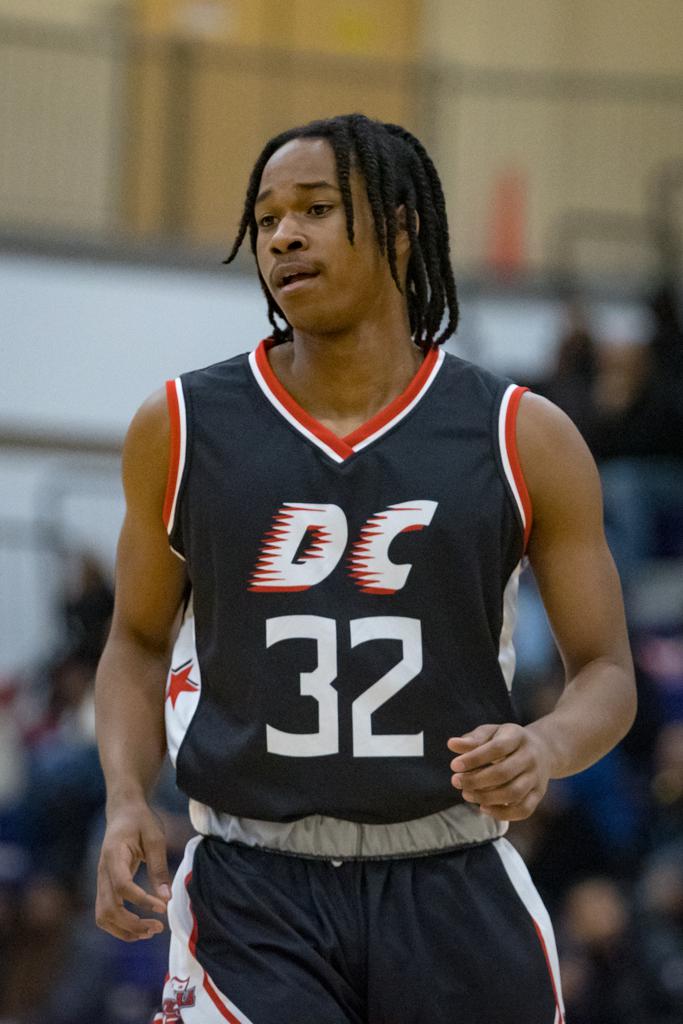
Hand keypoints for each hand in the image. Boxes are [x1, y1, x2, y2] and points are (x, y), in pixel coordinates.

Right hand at [96, 801, 170, 941]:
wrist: (124, 811)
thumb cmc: (141, 821)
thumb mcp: (155, 837)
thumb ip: (158, 867)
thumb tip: (165, 898)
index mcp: (113, 855)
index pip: (122, 886)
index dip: (141, 901)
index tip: (162, 908)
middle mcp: (102, 871)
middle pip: (108, 908)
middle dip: (132, 924)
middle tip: (158, 928)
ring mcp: (101, 880)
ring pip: (103, 916)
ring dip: (124, 929)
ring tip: (150, 932)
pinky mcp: (105, 886)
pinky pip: (106, 912)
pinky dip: (120, 925)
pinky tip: (139, 928)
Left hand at [448, 723, 551, 820]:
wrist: (542, 749)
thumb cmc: (507, 741)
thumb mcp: (491, 733)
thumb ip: (473, 739)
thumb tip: (452, 744)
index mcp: (517, 736)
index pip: (497, 748)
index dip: (474, 758)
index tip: (454, 766)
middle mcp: (530, 757)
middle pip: (504, 773)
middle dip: (476, 780)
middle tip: (456, 781)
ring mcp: (536, 777)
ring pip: (513, 793)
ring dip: (486, 797)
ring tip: (466, 794)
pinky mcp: (538, 794)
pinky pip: (523, 810)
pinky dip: (502, 813)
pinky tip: (483, 808)